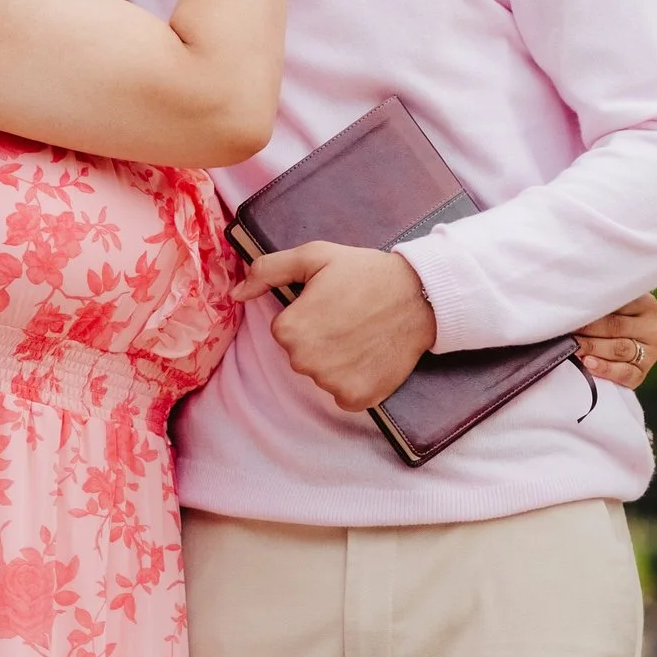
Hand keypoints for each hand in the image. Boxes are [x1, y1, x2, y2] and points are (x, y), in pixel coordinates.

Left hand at [236, 240, 435, 411]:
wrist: (420, 296)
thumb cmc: (365, 272)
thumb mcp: (314, 257)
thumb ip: (268, 270)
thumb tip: (236, 293)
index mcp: (289, 330)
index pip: (285, 330)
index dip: (308, 315)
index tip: (333, 303)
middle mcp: (305, 362)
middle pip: (301, 355)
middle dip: (320, 339)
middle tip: (350, 317)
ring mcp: (331, 384)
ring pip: (322, 375)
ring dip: (338, 361)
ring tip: (364, 334)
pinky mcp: (357, 399)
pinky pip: (343, 395)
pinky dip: (355, 380)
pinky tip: (371, 356)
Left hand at [578, 294, 656, 392]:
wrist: (613, 350)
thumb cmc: (606, 322)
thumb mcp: (609, 307)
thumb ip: (600, 302)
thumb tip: (575, 301)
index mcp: (647, 304)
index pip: (620, 303)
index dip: (594, 306)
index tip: (573, 308)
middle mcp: (651, 328)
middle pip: (617, 326)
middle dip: (589, 328)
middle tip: (568, 329)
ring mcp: (650, 353)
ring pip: (619, 349)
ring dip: (593, 347)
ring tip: (574, 346)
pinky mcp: (641, 374)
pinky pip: (623, 372)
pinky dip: (604, 368)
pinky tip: (588, 364)